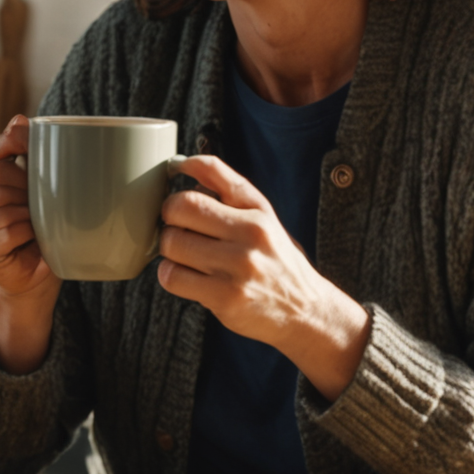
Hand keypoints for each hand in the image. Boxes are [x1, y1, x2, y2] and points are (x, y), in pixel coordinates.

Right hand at [0, 116, 60, 371]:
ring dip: (29, 212)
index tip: (31, 144)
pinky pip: (9, 229)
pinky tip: (32, 239)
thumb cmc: (37, 226)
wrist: (33, 274)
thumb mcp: (35, 187)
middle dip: (25, 185)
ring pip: (3, 204)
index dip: (8, 144)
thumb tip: (19, 118)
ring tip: (36, 222)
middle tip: (42, 199)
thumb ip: (24, 154)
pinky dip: (28, 234)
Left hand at [156, 155, 370, 399]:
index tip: (175, 184)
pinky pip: (173, 277)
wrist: (304, 309)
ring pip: (172, 243)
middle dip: (169, 217)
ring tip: (185, 256)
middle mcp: (250, 235)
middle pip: (180, 208)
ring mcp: (238, 267)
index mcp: (257, 211)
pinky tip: (185, 276)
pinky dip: (170, 275)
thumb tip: (185, 164)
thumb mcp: (263, 216)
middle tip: (178, 228)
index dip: (180, 178)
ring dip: (169, 250)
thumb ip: (227, 187)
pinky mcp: (225, 298)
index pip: (207, 174)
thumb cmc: (275, 259)